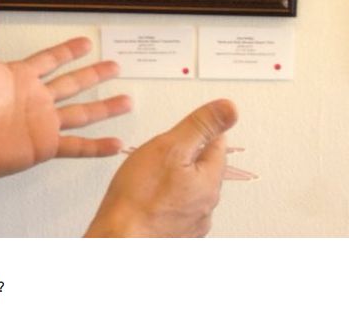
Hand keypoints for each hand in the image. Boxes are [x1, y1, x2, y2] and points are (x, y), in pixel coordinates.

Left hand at [0, 0, 130, 183]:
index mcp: (23, 77)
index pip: (51, 59)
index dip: (69, 51)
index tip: (86, 43)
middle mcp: (37, 99)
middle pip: (73, 84)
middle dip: (94, 75)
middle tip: (115, 66)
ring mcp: (43, 123)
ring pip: (82, 113)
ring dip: (104, 108)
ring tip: (128, 101)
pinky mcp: (45, 146)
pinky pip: (76, 146)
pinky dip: (97, 147)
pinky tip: (116, 144)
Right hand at [85, 99, 237, 236]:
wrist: (119, 239)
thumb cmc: (139, 198)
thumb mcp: (169, 147)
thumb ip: (200, 126)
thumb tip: (229, 108)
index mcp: (209, 182)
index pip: (218, 145)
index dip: (201, 129)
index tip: (189, 124)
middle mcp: (205, 207)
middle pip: (203, 169)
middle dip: (186, 155)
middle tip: (167, 146)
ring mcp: (190, 224)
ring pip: (188, 190)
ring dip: (175, 179)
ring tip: (154, 171)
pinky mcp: (173, 235)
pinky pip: (175, 209)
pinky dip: (164, 200)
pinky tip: (148, 197)